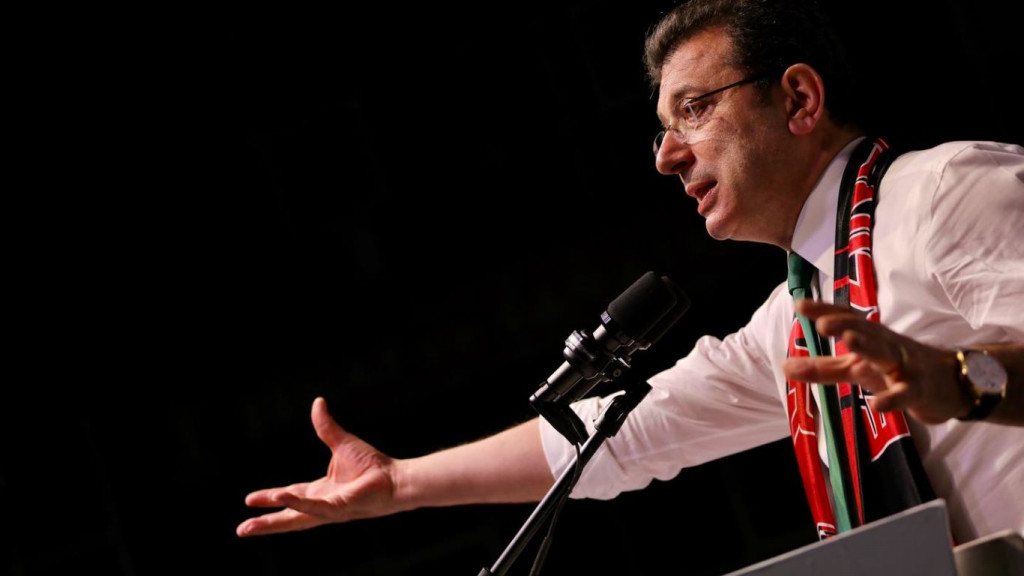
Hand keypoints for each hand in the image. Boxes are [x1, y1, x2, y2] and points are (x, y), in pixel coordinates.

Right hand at [237, 397, 399, 536]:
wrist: (396, 478)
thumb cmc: (374, 465)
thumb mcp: (342, 442)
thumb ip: (326, 426)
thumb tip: (318, 402)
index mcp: (321, 491)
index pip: (290, 496)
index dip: (271, 498)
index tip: (250, 500)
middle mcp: (323, 504)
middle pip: (287, 516)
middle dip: (264, 523)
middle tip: (242, 529)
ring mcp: (329, 510)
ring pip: (295, 519)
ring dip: (271, 523)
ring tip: (248, 526)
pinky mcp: (339, 509)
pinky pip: (313, 506)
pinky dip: (296, 503)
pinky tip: (280, 497)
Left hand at [782, 300, 967, 423]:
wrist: (951, 386)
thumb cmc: (896, 370)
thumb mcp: (856, 369)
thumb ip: (821, 368)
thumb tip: (784, 365)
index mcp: (870, 337)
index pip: (847, 319)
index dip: (825, 310)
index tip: (800, 305)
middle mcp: (887, 346)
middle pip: (866, 331)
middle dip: (845, 324)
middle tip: (822, 324)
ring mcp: (905, 367)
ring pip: (887, 354)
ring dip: (869, 347)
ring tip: (848, 341)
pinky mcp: (919, 391)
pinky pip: (906, 393)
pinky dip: (893, 398)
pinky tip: (877, 404)